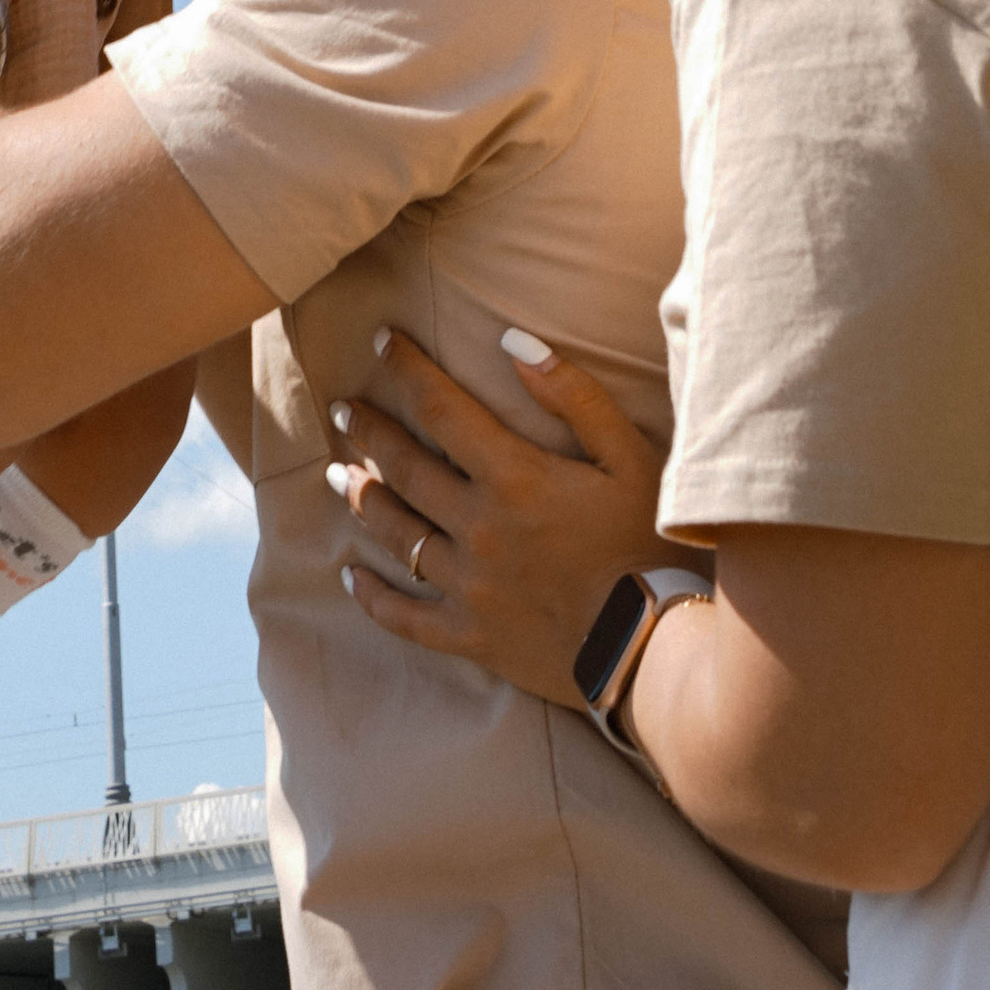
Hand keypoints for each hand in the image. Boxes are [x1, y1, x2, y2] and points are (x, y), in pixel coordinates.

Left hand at [329, 326, 672, 710]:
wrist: (652, 649)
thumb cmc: (647, 545)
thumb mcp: (628, 457)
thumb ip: (574, 396)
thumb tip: (513, 340)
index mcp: (514, 478)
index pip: (442, 408)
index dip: (408, 369)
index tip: (382, 340)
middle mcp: (477, 528)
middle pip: (404, 469)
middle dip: (369, 433)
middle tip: (342, 409)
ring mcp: (467, 585)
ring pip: (396, 534)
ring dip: (361, 499)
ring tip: (337, 475)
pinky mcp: (469, 635)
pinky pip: (404, 616)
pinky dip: (372, 596)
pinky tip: (351, 576)